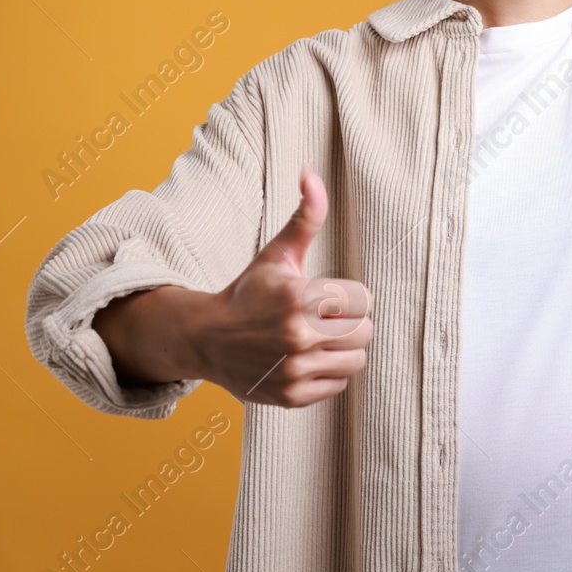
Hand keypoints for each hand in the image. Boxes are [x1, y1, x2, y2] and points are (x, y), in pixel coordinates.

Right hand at [201, 165, 373, 407]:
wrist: (206, 339)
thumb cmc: (249, 292)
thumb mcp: (277, 254)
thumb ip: (305, 217)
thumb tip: (311, 174)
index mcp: (300, 297)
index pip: (364, 301)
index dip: (349, 298)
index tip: (327, 298)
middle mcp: (298, 336)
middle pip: (366, 332)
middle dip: (349, 324)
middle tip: (324, 321)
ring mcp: (294, 369)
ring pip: (357, 361)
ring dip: (343, 350)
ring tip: (318, 340)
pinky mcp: (292, 396)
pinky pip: (339, 385)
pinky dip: (328, 374)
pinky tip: (305, 360)